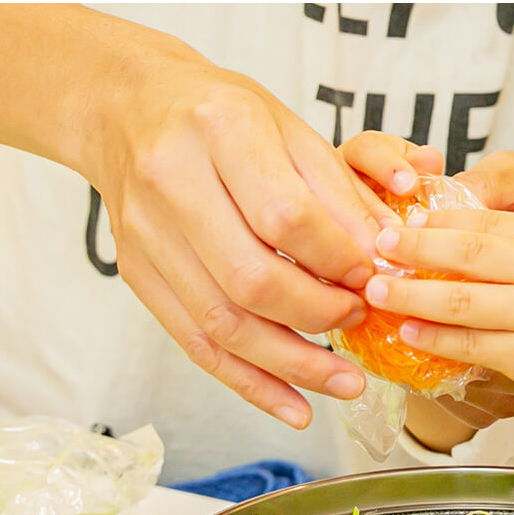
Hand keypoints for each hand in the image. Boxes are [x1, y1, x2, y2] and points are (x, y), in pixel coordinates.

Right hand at [85, 60, 425, 428]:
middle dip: (319, 314)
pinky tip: (294, 405)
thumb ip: (339, 194)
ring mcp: (147, 236)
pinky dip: (249, 382)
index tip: (372, 276)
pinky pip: (196, 344)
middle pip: (252, 279)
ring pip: (223, 323)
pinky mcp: (138, 275)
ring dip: (292, 364)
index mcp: (219, 130)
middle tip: (359, 319)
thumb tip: (385, 257)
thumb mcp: (290, 128)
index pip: (286, 217)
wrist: (128, 108)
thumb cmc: (219, 113)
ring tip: (345, 383)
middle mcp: (172, 182)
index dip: (339, 259)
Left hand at [362, 209, 513, 421]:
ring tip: (376, 291)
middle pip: (466, 251)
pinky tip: (409, 333)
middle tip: (376, 247)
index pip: (487, 221)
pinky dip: (436, 337)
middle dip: (414, 248)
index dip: (439, 221)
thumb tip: (466, 255)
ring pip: (460, 299)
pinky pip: (472, 344)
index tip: (403, 221)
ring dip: (410, 295)